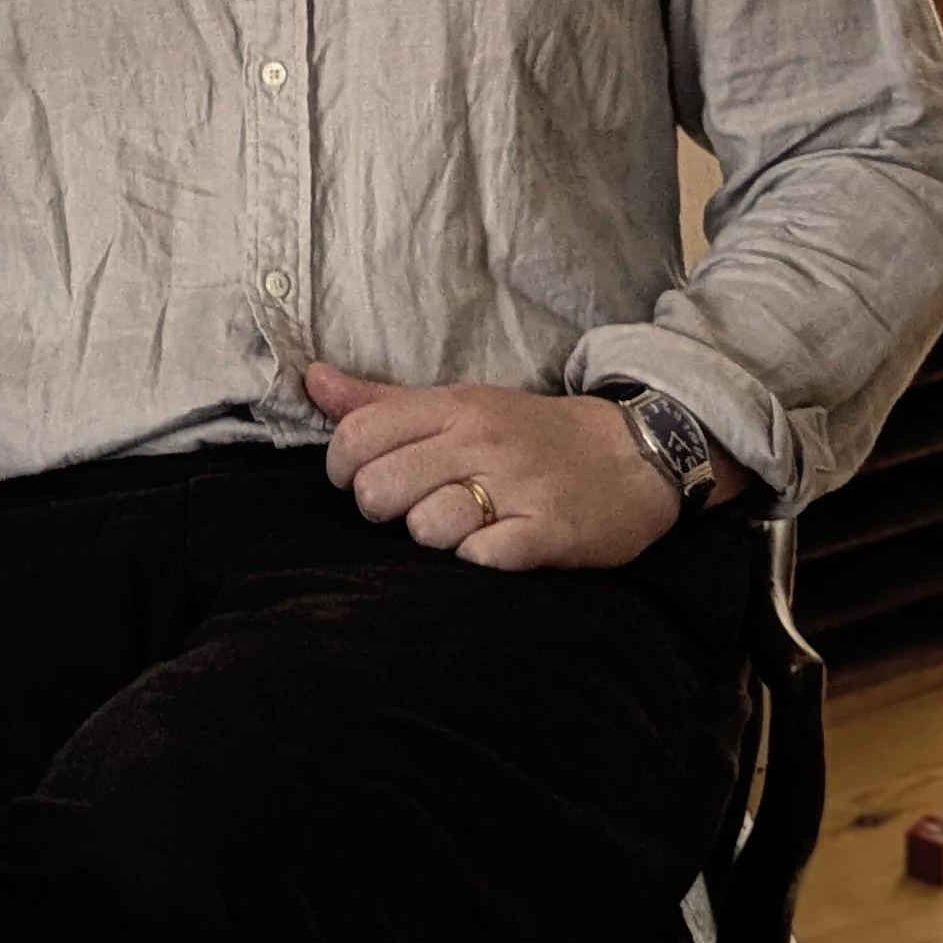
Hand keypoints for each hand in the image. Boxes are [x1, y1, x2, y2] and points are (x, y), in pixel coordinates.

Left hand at [304, 364, 687, 570]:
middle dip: (382, 510)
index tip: (357, 482)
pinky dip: (479, 561)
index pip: (359, 433)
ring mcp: (517, 488)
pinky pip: (483, 559)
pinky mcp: (550, 533)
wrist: (631, 454)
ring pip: (427, 527)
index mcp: (454, 406)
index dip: (341, 468)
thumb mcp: (459, 404)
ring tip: (460, 527)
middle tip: (410, 508)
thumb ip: (382, 400)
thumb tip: (311, 380)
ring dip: (434, 537)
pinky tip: (494, 547)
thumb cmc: (528, 433)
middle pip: (381, 488)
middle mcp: (480, 441)